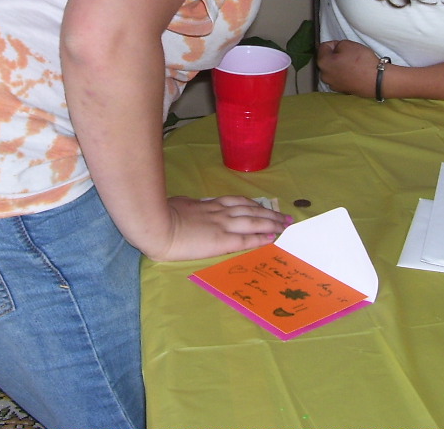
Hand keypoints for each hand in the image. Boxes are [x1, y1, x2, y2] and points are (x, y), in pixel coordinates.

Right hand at [146, 196, 289, 261]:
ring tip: (285, 225)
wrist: (158, 226)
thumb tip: (189, 205)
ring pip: (253, 222)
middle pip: (251, 210)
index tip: (265, 207)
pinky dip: (260, 237)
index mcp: (209, 205)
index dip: (254, 205)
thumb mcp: (179, 204)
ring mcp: (222, 225)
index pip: (238, 202)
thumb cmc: (162, 214)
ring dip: (272, 223)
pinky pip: (246, 239)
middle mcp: (220, 212)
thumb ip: (189, 205)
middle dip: (270, 214)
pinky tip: (272, 237)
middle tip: (286, 217)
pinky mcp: (222, 241)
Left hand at [315, 39, 380, 97]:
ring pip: (333, 70)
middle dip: (335, 56)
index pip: (323, 47)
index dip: (334, 43)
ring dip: (339, 66)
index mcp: (322, 63)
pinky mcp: (341, 91)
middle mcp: (324, 76)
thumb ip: (337, 45)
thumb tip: (336, 50)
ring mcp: (332, 85)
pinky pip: (339, 78)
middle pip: (327, 60)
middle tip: (348, 54)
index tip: (345, 46)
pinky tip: (354, 73)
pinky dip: (344, 75)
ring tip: (352, 64)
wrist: (376, 80)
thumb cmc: (361, 60)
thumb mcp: (348, 44)